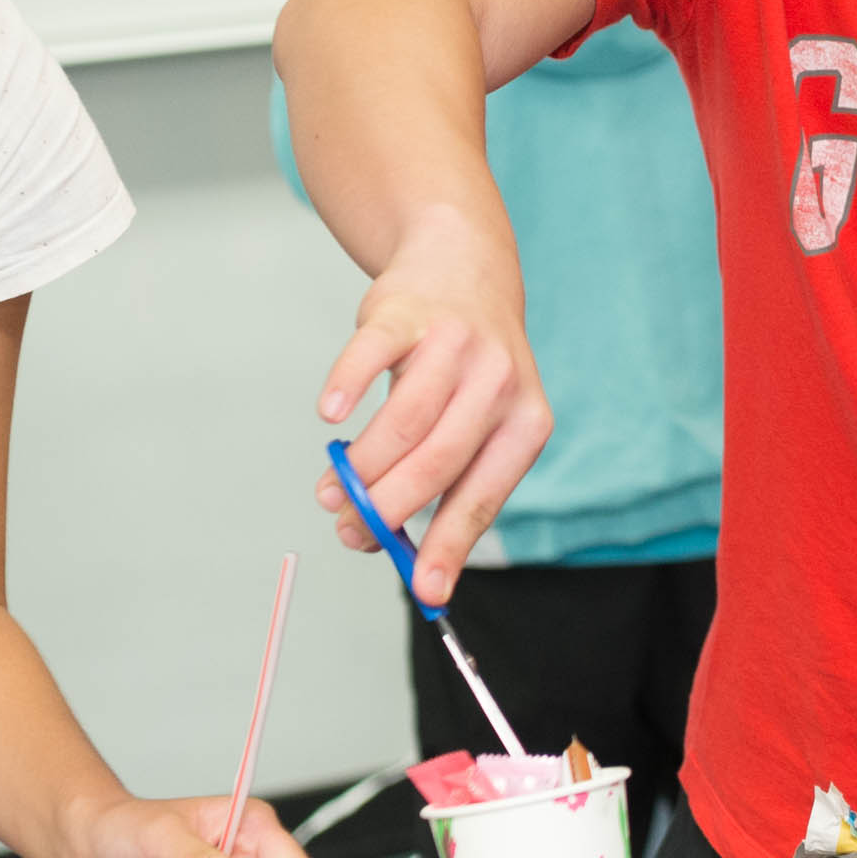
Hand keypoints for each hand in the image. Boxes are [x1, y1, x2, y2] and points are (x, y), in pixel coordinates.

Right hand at [313, 204, 550, 604]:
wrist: (464, 267)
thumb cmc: (467, 370)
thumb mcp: (475, 424)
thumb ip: (436, 483)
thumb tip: (374, 540)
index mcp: (527, 423)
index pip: (483, 496)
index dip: (449, 546)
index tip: (425, 590)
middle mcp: (499, 383)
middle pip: (437, 464)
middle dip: (386, 509)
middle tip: (350, 532)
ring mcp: (455, 344)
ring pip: (401, 423)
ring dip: (359, 467)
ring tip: (330, 490)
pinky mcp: (408, 314)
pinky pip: (371, 356)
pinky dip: (346, 387)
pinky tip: (329, 417)